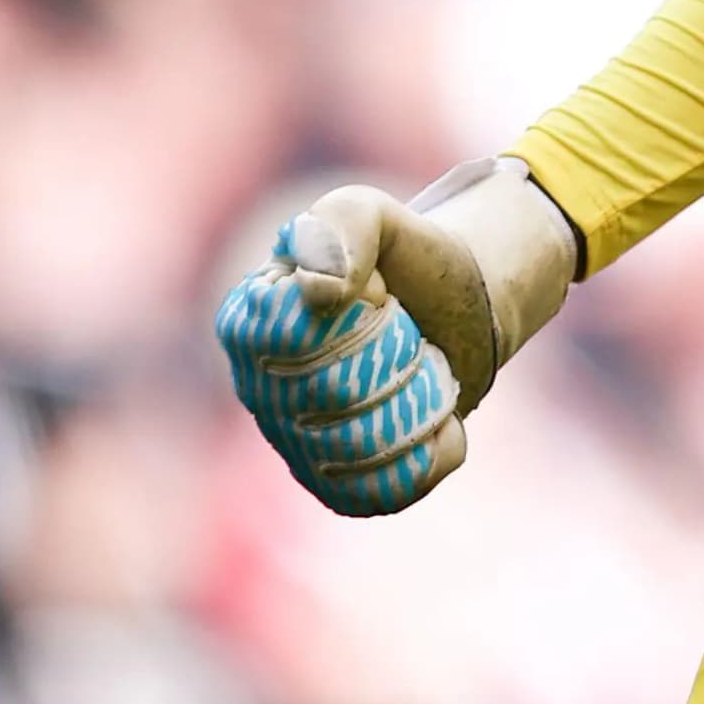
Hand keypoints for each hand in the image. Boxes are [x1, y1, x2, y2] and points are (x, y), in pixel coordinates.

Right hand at [215, 156, 577, 516]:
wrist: (456, 309)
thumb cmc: (404, 259)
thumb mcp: (376, 214)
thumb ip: (343, 225)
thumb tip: (320, 293)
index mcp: (246, 324)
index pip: (299, 342)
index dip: (360, 313)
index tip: (381, 288)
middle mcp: (258, 393)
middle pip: (337, 397)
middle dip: (397, 353)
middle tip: (409, 328)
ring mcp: (296, 447)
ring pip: (365, 448)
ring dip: (419, 399)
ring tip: (423, 369)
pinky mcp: (340, 488)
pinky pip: (388, 488)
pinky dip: (432, 450)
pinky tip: (438, 418)